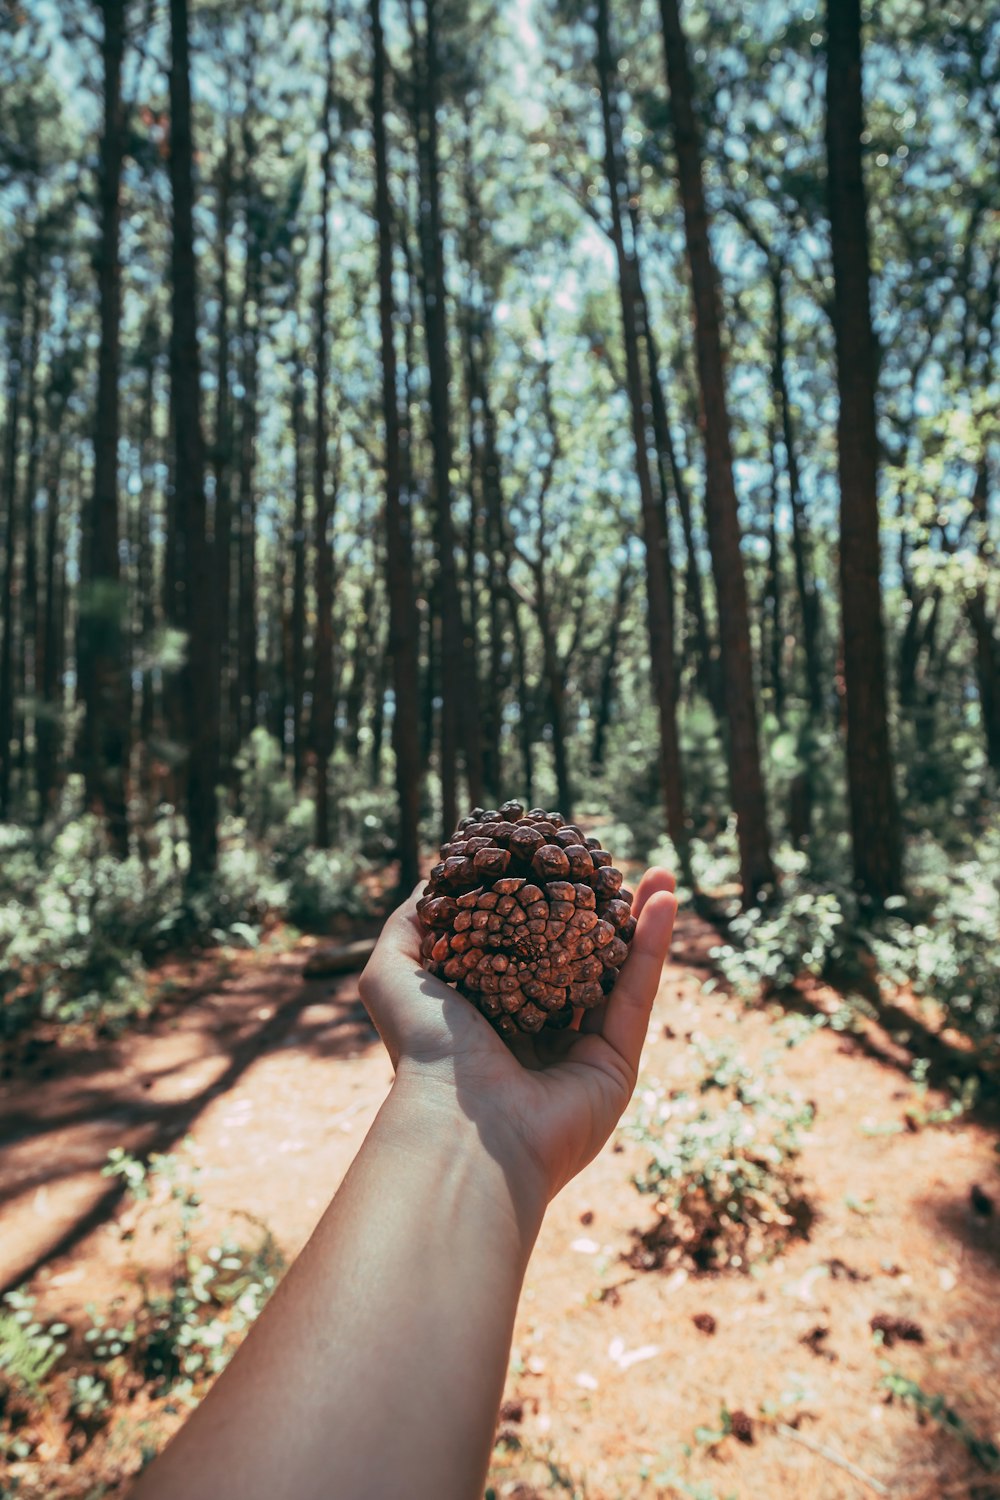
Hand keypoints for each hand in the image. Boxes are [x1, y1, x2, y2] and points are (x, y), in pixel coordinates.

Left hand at [359, 868, 677, 1213]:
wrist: (464, 1125)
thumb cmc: (424, 1047)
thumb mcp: (394, 972)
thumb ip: (410, 924)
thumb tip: (434, 881)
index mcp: (487, 1013)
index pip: (521, 947)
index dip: (540, 902)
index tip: (553, 857)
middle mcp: (535, 1033)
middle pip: (575, 956)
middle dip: (596, 909)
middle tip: (611, 864)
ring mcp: (579, 1051)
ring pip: (615, 971)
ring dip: (636, 919)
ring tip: (654, 871)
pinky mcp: (616, 1065)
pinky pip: (638, 995)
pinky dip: (653, 946)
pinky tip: (664, 898)